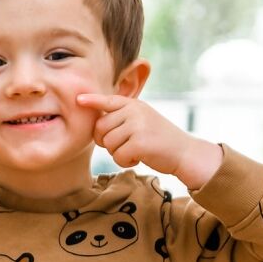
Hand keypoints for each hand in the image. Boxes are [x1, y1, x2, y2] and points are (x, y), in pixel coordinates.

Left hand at [77, 94, 221, 188]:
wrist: (184, 152)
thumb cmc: (159, 139)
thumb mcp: (142, 120)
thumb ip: (122, 118)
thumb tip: (96, 124)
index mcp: (134, 105)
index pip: (108, 101)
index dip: (92, 101)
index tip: (78, 99)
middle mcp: (135, 111)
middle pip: (100, 128)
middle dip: (106, 141)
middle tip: (124, 145)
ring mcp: (137, 125)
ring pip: (107, 144)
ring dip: (118, 153)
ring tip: (136, 150)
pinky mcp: (139, 142)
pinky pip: (117, 156)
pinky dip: (126, 162)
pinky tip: (139, 158)